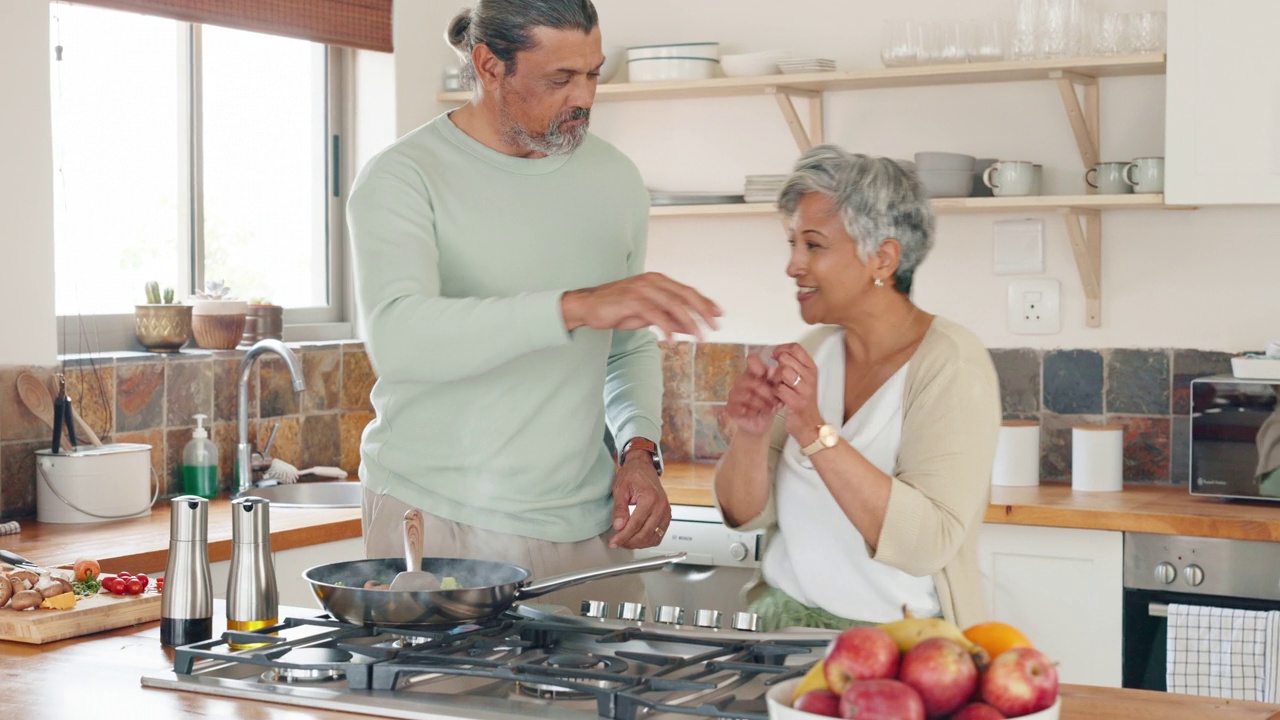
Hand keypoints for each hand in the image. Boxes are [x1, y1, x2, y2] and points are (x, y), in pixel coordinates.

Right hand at [562, 272, 720, 341]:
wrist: (588, 306)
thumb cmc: (618, 309)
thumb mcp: (647, 315)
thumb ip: (669, 318)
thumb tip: (690, 328)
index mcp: (658, 280)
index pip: (687, 291)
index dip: (705, 303)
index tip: (719, 314)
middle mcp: (652, 281)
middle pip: (685, 295)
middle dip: (703, 312)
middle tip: (715, 327)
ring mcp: (642, 289)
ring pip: (673, 304)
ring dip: (689, 322)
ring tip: (699, 337)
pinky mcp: (632, 300)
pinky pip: (655, 315)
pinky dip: (667, 328)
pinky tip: (673, 341)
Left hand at [609, 452, 671, 549]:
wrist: (643, 467)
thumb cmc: (632, 474)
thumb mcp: (620, 489)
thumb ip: (620, 509)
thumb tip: (619, 526)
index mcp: (650, 498)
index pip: (635, 524)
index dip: (623, 536)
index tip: (614, 542)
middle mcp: (661, 506)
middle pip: (645, 534)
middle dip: (629, 542)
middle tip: (617, 542)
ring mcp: (666, 511)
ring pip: (653, 537)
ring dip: (639, 543)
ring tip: (626, 542)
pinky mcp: (667, 515)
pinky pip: (659, 534)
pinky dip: (648, 540)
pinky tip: (637, 538)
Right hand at [726, 354, 780, 435]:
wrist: (760, 423)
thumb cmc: (767, 404)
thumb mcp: (776, 392)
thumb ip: (775, 381)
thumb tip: (773, 369)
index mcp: (754, 373)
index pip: (751, 360)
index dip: (757, 365)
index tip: (764, 374)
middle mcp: (742, 381)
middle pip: (751, 380)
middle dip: (766, 392)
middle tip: (774, 400)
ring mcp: (734, 394)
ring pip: (747, 395)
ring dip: (761, 403)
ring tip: (768, 408)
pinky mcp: (731, 407)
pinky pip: (741, 408)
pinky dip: (752, 412)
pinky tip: (756, 413)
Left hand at [773, 343, 822, 441]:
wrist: (809, 424)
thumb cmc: (803, 401)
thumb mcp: (802, 379)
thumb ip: (793, 365)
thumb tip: (779, 352)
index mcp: (811, 368)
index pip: (796, 348)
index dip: (781, 349)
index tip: (775, 354)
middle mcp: (810, 377)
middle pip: (786, 358)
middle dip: (777, 365)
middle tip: (777, 375)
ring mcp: (805, 389)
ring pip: (783, 372)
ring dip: (775, 379)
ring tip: (778, 386)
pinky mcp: (797, 402)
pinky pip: (779, 389)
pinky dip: (774, 393)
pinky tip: (778, 396)